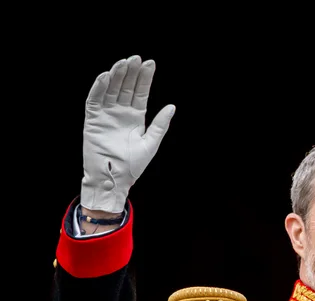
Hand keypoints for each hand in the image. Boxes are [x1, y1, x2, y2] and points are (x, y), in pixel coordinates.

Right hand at [81, 56, 174, 212]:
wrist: (114, 179)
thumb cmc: (133, 165)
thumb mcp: (151, 143)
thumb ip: (160, 124)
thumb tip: (172, 106)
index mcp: (135, 117)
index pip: (140, 93)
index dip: (144, 79)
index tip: (150, 63)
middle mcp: (120, 113)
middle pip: (125, 87)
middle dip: (131, 72)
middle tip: (137, 57)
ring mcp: (106, 115)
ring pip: (110, 90)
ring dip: (116, 75)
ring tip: (124, 62)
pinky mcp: (93, 120)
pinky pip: (94, 100)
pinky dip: (98, 88)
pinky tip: (105, 76)